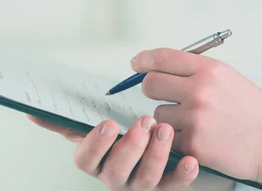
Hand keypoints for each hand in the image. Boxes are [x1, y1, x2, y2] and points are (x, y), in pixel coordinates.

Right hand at [28, 115, 198, 189]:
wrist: (160, 155)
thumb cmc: (128, 139)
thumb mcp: (100, 131)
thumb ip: (72, 123)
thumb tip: (35, 113)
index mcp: (99, 161)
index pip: (86, 160)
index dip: (95, 144)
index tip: (108, 123)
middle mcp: (118, 176)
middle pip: (117, 170)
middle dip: (131, 145)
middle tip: (146, 121)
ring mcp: (143, 184)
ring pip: (146, 178)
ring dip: (156, 154)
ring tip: (165, 130)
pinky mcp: (169, 187)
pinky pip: (176, 186)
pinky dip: (183, 174)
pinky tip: (190, 159)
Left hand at [132, 48, 261, 184]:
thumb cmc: (256, 111)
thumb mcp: (231, 78)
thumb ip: (198, 71)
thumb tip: (161, 68)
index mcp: (210, 70)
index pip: (162, 58)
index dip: (144, 60)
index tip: (136, 63)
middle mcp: (199, 91)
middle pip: (150, 84)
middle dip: (153, 89)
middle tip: (166, 96)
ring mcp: (194, 119)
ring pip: (157, 114)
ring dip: (170, 119)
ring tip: (198, 123)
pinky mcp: (192, 145)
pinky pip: (168, 139)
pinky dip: (179, 140)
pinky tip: (203, 138)